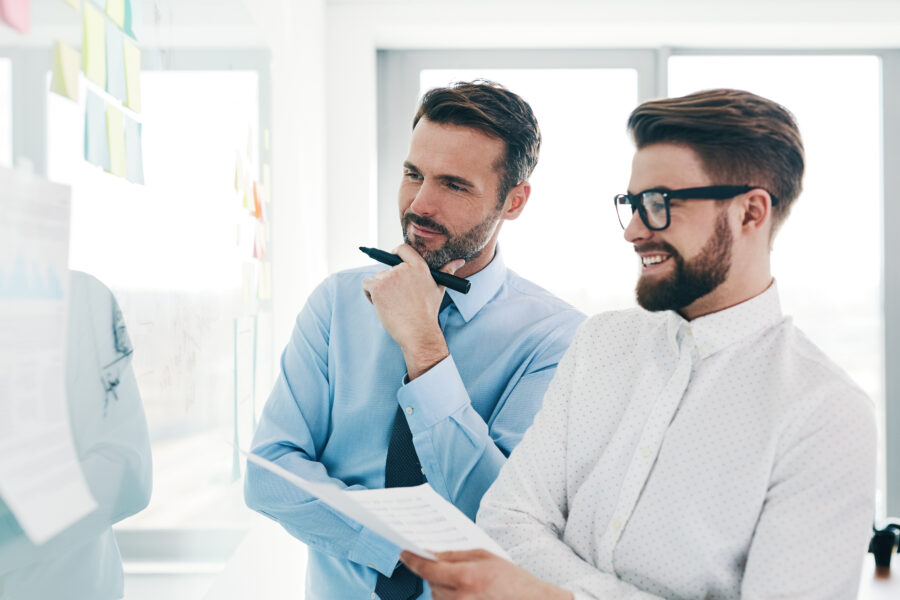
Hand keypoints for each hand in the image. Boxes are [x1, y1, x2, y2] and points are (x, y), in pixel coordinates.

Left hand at [361, 245, 464, 379]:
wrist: (418, 331)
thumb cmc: (428, 312)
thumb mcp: (439, 288)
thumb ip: (447, 271)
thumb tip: (460, 261)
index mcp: (419, 266)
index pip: (403, 249)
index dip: (395, 252)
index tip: (393, 258)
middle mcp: (403, 268)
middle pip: (387, 268)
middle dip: (389, 282)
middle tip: (397, 299)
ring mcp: (388, 277)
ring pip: (376, 278)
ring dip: (380, 290)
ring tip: (392, 305)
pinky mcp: (377, 287)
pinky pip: (366, 284)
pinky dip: (369, 294)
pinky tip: (380, 305)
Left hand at [401, 549, 572, 599]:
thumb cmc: (513, 579)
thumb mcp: (485, 557)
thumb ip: (456, 555)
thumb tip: (432, 554)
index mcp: (466, 577)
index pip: (428, 569)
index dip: (412, 560)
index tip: (404, 553)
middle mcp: (461, 598)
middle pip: (431, 586)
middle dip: (431, 574)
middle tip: (437, 565)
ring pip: (436, 599)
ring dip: (439, 589)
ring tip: (457, 582)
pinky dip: (447, 599)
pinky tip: (458, 592)